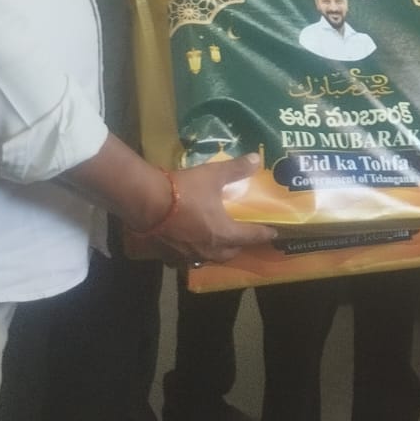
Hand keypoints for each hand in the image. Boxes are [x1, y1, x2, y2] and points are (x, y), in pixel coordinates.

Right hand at [135, 155, 277, 265]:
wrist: (146, 203)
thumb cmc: (184, 190)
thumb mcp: (213, 175)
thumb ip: (235, 169)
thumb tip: (256, 159)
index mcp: (223, 233)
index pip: (250, 236)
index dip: (263, 234)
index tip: (273, 234)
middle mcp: (208, 250)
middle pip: (230, 252)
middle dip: (239, 246)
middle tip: (243, 236)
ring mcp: (188, 257)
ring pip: (209, 259)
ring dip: (217, 252)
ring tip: (218, 243)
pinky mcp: (169, 258)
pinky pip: (186, 261)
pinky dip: (193, 255)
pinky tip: (189, 248)